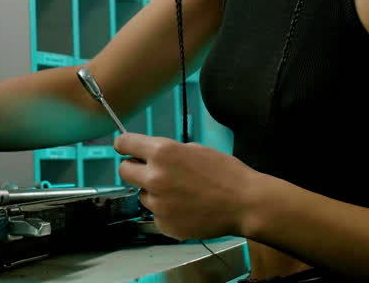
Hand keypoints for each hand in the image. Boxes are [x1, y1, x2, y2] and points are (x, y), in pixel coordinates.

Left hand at [115, 133, 259, 240]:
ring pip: (142, 195)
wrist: (244, 203)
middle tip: (150, 171)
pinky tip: (186, 208)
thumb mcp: (195, 149)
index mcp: (162, 153)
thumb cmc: (225, 173)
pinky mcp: (164, 225)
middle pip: (124, 171)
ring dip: (154, 192)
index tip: (124, 147)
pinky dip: (166, 211)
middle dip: (134, 169)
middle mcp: (154, 178)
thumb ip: (169, 152)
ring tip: (181, 193)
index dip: (124, 145)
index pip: (124, 144)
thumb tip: (152, 155)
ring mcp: (158, 204)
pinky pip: (156, 214)